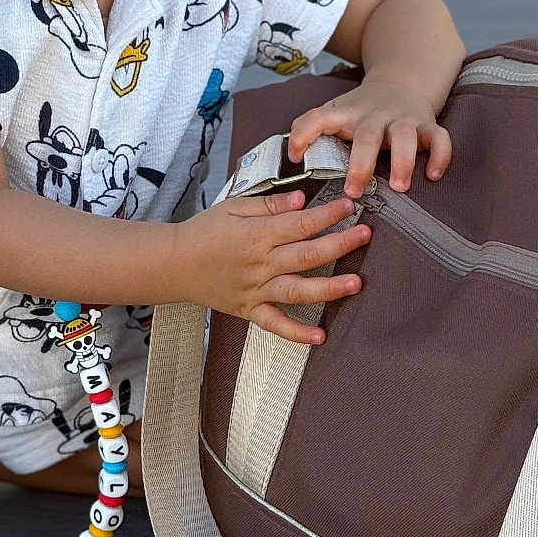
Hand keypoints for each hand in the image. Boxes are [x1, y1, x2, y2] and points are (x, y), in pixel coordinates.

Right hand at [171, 189, 369, 344]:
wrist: (172, 263)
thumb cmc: (203, 232)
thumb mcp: (233, 207)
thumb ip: (268, 204)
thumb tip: (300, 200)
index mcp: (257, 235)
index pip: (300, 224)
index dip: (327, 214)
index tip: (349, 206)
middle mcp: (260, 264)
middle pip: (306, 255)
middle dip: (339, 244)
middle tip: (364, 235)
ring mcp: (256, 290)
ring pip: (297, 290)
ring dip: (329, 288)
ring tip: (356, 284)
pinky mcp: (249, 310)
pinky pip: (275, 324)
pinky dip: (297, 333)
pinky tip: (320, 336)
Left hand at [285, 80, 451, 198]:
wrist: (403, 80)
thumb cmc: (363, 108)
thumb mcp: (334, 111)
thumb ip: (311, 129)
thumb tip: (292, 158)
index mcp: (347, 113)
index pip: (318, 118)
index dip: (303, 135)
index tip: (296, 159)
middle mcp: (376, 115)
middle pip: (368, 135)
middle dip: (361, 164)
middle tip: (354, 192)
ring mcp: (404, 119)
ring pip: (405, 136)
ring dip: (403, 162)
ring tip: (400, 187)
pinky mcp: (428, 125)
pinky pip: (440, 139)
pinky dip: (440, 156)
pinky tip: (432, 176)